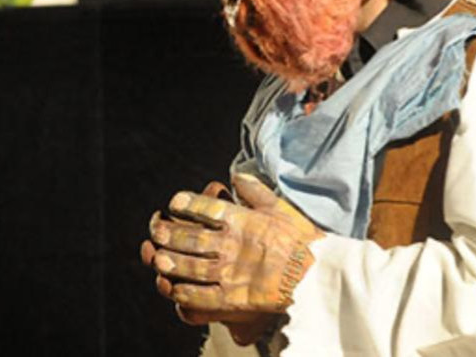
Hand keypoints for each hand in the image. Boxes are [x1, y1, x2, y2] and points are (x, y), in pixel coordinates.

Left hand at [141, 174, 322, 342]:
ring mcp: (230, 273)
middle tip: (157, 230)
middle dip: (169, 233)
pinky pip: (199, 296)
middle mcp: (232, 245)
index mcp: (243, 221)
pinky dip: (183, 292)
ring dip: (170, 261)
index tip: (174, 202)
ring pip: (189, 266)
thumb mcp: (280, 207)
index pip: (206, 208)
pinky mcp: (231, 299)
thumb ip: (255, 191)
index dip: (186, 203)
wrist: (318, 277)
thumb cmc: (302, 241)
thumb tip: (235, 175)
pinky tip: (174, 288)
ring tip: (157, 258)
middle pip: (190, 237)